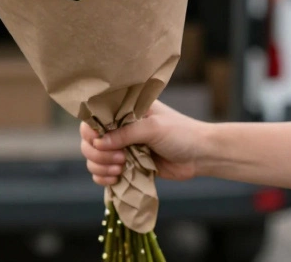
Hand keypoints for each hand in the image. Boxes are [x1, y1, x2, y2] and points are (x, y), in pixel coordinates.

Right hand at [79, 101, 204, 185]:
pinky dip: (103, 178)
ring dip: (100, 166)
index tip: (100, 142)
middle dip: (98, 153)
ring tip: (120, 170)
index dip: (91, 132)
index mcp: (123, 111)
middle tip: (120, 159)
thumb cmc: (181, 134)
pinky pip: (102, 173)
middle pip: (88, 141)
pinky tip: (114, 179)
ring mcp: (121, 148)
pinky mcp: (126, 166)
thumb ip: (126, 133)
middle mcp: (118, 129)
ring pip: (93, 158)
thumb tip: (99, 143)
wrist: (202, 156)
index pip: (93, 118)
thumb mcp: (153, 128)